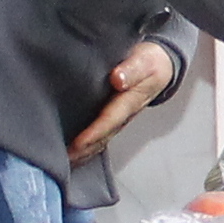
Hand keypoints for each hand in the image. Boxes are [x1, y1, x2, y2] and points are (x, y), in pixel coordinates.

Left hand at [68, 39, 179, 161]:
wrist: (159, 67)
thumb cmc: (148, 63)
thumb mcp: (143, 61)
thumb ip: (131, 69)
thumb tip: (118, 78)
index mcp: (129, 101)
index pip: (109, 120)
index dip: (93, 133)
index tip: (77, 143)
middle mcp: (123, 115)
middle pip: (103, 136)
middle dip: (85, 149)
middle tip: (64, 159)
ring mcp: (118, 119)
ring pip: (101, 139)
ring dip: (85, 152)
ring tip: (66, 161)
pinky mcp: (113, 118)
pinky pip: (100, 135)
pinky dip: (87, 146)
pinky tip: (74, 151)